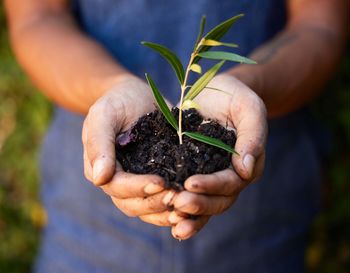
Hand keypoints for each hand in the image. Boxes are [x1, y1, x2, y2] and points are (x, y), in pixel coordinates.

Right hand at [82, 75, 173, 224]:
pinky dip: (174, 207)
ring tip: (188, 208)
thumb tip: (100, 179)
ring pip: (148, 208)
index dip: (138, 188)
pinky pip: (162, 199)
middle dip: (156, 203)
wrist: (134, 96)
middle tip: (179, 198)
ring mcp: (137, 182)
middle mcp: (118, 181)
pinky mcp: (156, 178)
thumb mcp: (104, 114)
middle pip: (133, 204)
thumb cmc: (117, 102)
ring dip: (166, 211)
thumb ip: (98, 143)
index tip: (161, 182)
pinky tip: (192, 207)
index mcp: (101, 168)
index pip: (117, 187)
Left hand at [169, 74, 267, 239]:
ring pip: (203, 203)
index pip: (231, 183)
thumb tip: (246, 170)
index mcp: (245, 165)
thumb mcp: (249, 108)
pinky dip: (178, 208)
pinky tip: (163, 214)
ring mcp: (209, 176)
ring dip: (188, 215)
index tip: (191, 183)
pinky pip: (187, 194)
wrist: (217, 91)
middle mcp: (228, 176)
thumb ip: (252, 135)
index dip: (212, 185)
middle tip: (176, 203)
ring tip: (170, 218)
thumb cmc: (236, 96)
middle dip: (198, 205)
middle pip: (217, 201)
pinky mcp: (190, 171)